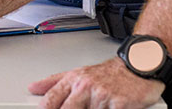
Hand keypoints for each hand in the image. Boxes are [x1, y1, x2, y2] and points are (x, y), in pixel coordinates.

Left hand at [29, 57, 164, 108]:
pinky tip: (111, 107)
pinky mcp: (119, 104)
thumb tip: (33, 88)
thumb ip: (54, 82)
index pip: (52, 98)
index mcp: (74, 80)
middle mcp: (86, 87)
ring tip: (100, 105)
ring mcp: (102, 95)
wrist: (137, 66)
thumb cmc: (109, 73)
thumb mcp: (78, 73)